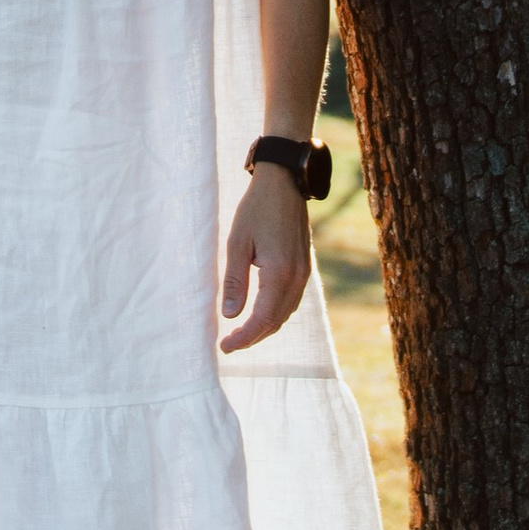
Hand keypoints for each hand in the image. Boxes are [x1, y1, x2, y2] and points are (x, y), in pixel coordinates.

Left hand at [219, 168, 312, 354]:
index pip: (262, 319)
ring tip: (240, 333)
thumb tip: (230, 316)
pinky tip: (259, 312)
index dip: (243, 338)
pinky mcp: (304, 266)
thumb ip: (234, 281)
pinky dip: (275, 313)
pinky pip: (291, 300)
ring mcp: (304, 273)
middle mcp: (297, 277)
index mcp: (280, 273)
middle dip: (253, 337)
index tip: (224, 347)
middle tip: (229, 344)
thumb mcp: (237, 243)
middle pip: (276, 321)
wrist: (284, 182)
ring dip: (264, 327)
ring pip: (286, 313)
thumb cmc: (256, 209)